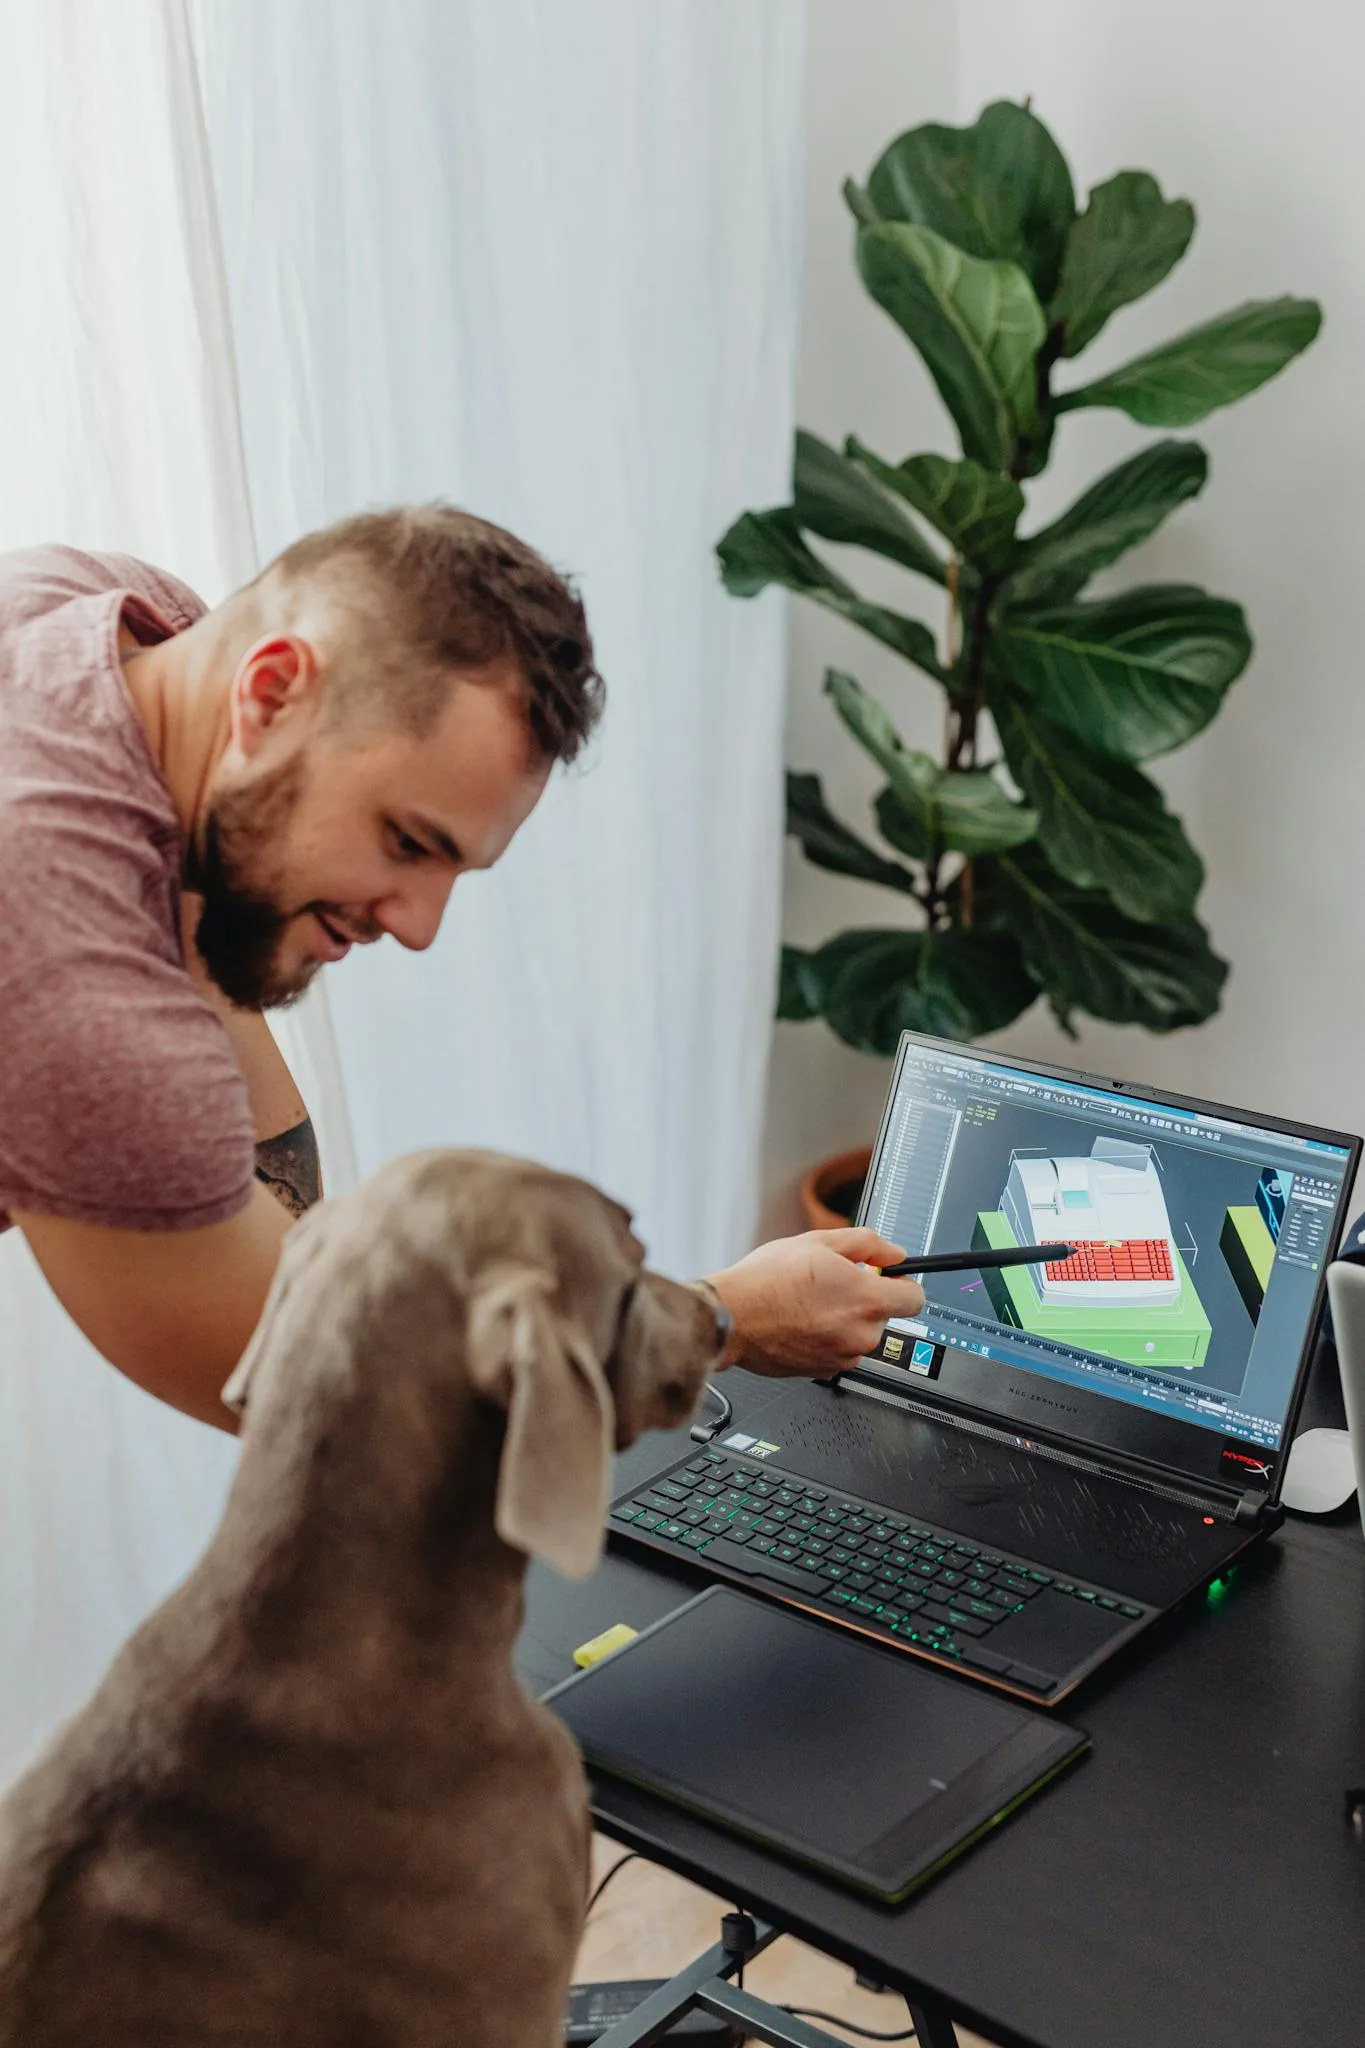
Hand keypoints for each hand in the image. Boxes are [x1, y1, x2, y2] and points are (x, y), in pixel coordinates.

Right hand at [705, 1229, 925, 1377]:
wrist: (730, 1317)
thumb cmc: (766, 1281)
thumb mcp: (819, 1242)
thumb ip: (867, 1244)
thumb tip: (891, 1253)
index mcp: (867, 1301)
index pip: (915, 1299)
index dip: (902, 1284)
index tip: (889, 1278)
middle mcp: (861, 1335)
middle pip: (883, 1317)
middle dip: (864, 1300)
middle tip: (831, 1283)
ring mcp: (843, 1357)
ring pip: (858, 1335)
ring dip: (843, 1321)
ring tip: (809, 1303)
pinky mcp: (823, 1372)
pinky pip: (838, 1352)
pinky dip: (826, 1339)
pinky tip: (800, 1322)